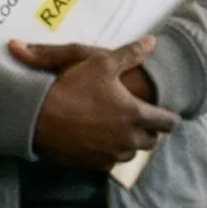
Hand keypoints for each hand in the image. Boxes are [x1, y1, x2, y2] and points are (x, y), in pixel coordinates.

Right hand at [17, 36, 177, 172]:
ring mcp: (109, 155)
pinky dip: (108, 154)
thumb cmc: (72, 87)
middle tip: (141, 120)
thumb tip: (152, 42)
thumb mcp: (102, 62)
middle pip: (151, 142)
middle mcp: (127, 139)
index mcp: (135, 115)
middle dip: (149, 131)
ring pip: (130, 154)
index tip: (165, 114)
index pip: (168, 123)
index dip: (169, 117)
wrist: (37, 116)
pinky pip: (109, 163)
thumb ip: (131, 54)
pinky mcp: (91, 166)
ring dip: (129, 144)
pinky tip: (99, 142)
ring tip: (119, 130)